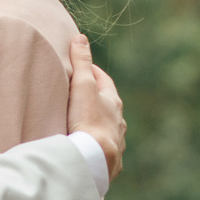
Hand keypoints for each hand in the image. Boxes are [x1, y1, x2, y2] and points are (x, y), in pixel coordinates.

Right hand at [65, 34, 123, 180]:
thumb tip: (80, 38)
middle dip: (96, 100)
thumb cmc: (88, 119)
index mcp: (113, 103)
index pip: (104, 82)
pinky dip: (97, 147)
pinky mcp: (110, 162)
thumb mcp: (83, 86)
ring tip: (84, 125)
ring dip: (98, 125)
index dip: (93, 73)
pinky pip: (105, 151)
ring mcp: (116, 142)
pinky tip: (90, 151)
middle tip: (82, 96)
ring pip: (108, 129)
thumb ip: (81, 62)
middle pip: (108, 106)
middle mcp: (118, 122)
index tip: (83, 69)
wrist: (95, 158)